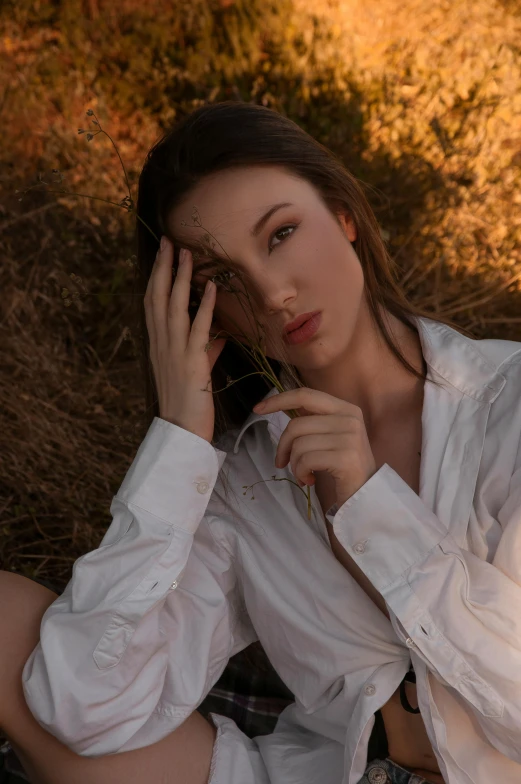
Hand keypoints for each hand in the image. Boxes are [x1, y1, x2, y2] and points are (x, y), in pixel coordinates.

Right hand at [144, 236, 226, 443]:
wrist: (182, 429)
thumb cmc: (188, 401)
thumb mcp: (197, 370)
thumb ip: (206, 350)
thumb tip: (220, 337)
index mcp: (159, 343)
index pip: (154, 302)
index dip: (158, 276)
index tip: (163, 253)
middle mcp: (162, 343)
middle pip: (159, 297)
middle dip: (164, 267)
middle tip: (169, 240)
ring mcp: (174, 351)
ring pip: (175, 307)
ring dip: (181, 278)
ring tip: (187, 253)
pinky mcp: (191, 362)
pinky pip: (198, 329)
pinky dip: (205, 307)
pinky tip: (211, 288)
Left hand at [253, 387, 376, 507]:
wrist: (366, 493)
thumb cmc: (343, 465)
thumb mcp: (331, 435)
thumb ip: (313, 420)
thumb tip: (281, 407)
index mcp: (345, 408)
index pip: (305, 395)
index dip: (279, 400)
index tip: (258, 408)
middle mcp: (350, 418)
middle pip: (297, 424)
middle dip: (283, 446)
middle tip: (283, 462)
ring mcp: (350, 437)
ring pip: (299, 444)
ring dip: (294, 463)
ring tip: (303, 473)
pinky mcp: (345, 458)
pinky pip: (306, 460)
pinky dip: (300, 472)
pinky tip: (308, 480)